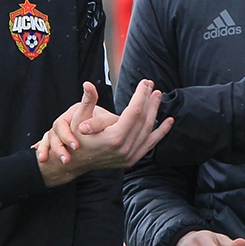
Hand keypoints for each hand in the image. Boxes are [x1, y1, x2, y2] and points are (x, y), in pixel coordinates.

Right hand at [36, 80, 173, 185]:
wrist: (76, 163)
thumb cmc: (75, 139)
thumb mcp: (77, 119)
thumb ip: (87, 101)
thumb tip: (88, 84)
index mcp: (114, 138)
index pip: (134, 111)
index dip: (141, 95)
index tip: (144, 83)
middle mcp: (125, 148)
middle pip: (143, 119)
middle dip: (149, 100)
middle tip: (152, 85)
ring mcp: (130, 156)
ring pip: (148, 130)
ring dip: (155, 112)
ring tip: (158, 96)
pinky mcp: (132, 159)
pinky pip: (150, 143)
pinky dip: (160, 132)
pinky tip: (169, 121)